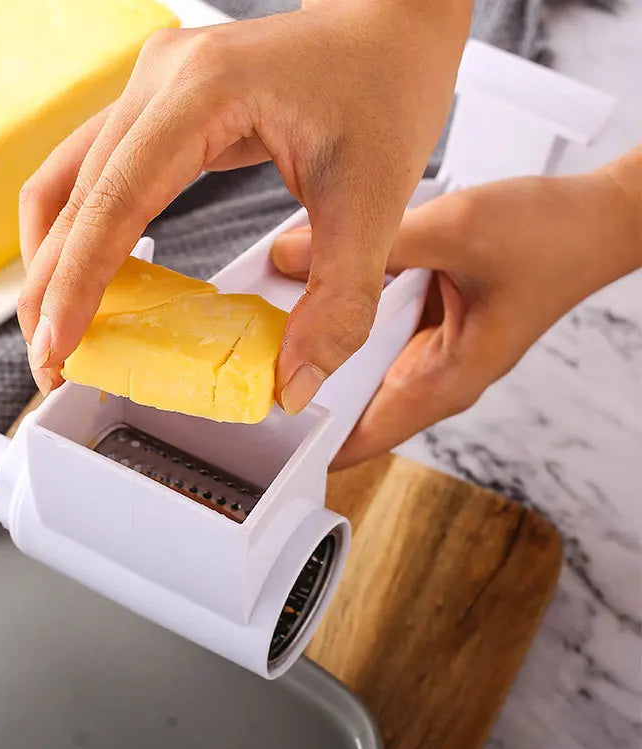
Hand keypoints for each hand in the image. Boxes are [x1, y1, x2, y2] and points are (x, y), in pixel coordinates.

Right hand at [17, 0, 470, 402]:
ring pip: (67, 181)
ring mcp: (153, 89)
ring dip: (55, 258)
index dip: (77, 284)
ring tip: (60, 325)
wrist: (391, 26)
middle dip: (51, 286)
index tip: (58, 348)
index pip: (111, 203)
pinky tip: (96, 275)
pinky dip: (84, 231)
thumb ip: (339, 302)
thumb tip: (294, 381)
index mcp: (201, 94)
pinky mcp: (161, 107)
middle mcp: (160, 82)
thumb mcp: (374, 204)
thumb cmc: (385, 84)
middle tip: (51, 358)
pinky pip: (97, 172)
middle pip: (70, 195)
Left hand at [271, 149, 641, 467]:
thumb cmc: (549, 237)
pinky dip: (340, 317)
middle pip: (346, 406)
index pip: (359, 440)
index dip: (303, 440)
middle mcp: (432, 377)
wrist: (595, 220)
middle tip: (242, 365)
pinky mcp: (427, 325)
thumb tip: (290, 255)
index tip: (253, 426)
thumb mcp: (455, 229)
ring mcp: (429, 354)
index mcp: (443, 381)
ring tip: (261, 329)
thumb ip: (374, 243)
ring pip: (354, 368)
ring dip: (315, 349)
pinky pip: (369, 334)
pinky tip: (309, 290)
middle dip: (296, 388)